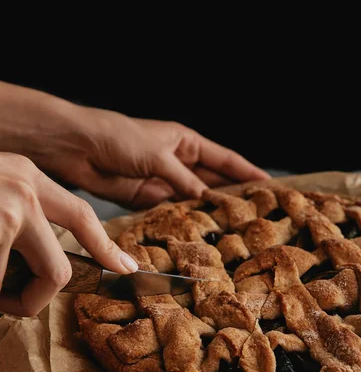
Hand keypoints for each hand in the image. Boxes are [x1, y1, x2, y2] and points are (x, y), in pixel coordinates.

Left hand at [0, 82, 269, 208]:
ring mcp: (164, 183)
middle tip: (256, 217)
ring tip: (232, 231)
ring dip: (209, 214)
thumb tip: (208, 201)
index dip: (248, 173)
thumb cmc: (118, 137)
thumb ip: (184, 181)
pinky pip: (172, 213)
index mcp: (186, 142)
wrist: (77, 147)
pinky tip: (198, 235)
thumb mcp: (158, 155)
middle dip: (232, 198)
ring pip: (194, 201)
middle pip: (213, 183)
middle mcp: (179, 162)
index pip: (225, 160)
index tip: (271, 187)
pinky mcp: (146, 200)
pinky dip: (184, 223)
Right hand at [0, 153, 137, 316]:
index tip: (125, 268)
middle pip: (61, 268)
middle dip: (38, 297)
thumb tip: (30, 255)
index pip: (80, 215)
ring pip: (38, 282)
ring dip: (8, 299)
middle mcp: (26, 190)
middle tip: (14, 305)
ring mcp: (11, 211)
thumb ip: (17, 212)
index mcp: (28, 176)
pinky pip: (1, 286)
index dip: (103, 248)